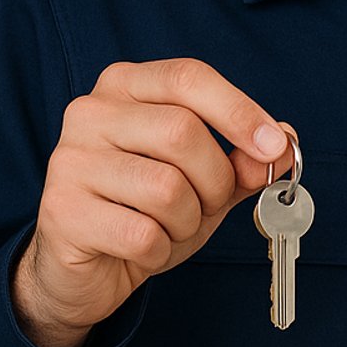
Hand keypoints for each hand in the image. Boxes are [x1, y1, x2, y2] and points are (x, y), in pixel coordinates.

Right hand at [10, 57, 295, 346]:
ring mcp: (71, 160)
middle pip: (182, 132)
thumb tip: (283, 142)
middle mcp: (90, 112)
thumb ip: (241, 161)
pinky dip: (159, 251)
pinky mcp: (62, 211)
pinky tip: (143, 250)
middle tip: (211, 204)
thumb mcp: (202, 182)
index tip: (274, 146)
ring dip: (187, 222)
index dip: (238, 111)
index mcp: (125, 86)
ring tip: (169, 228)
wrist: (83, 268)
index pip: (188, 78)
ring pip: (166, 188)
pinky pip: (142, 235)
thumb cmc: (143, 211)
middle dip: (216, 180)